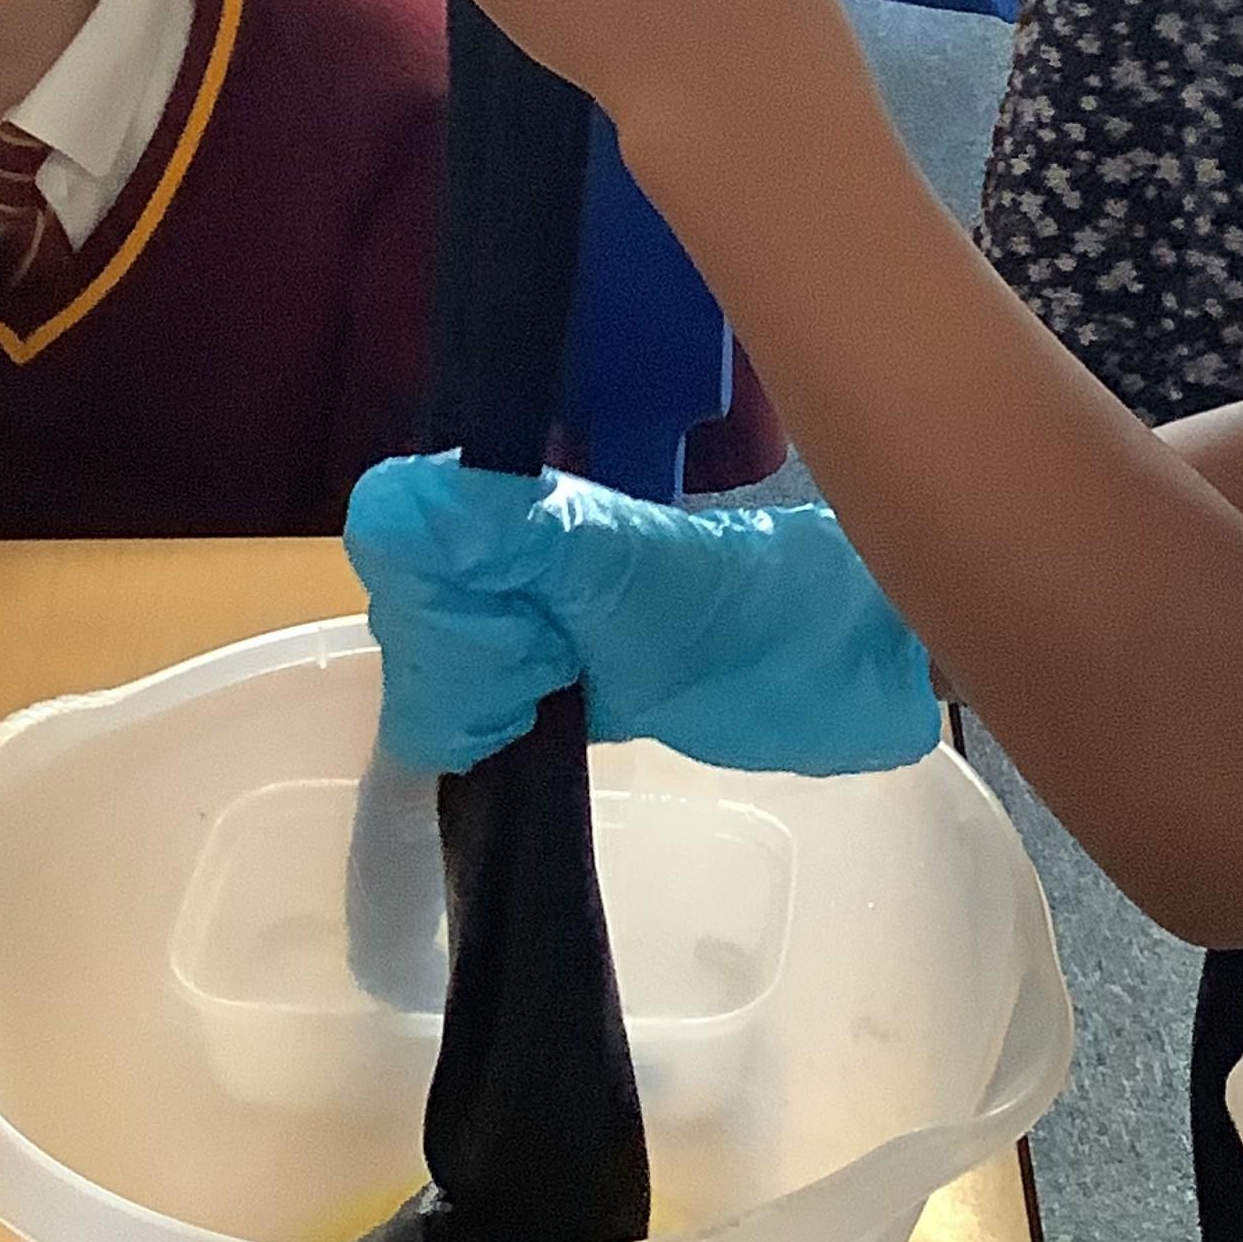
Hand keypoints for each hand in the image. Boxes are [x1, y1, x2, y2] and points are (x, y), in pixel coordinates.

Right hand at [346, 456, 941, 778]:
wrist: (847, 662)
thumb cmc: (759, 606)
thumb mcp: (639, 573)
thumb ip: (525, 536)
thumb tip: (395, 510)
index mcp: (522, 500)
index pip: (396, 542)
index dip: (439, 612)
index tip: (521, 649)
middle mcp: (508, 549)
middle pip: (408, 614)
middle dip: (470, 667)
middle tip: (559, 673)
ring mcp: (525, 618)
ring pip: (428, 670)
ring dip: (480, 709)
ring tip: (565, 698)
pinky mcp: (549, 685)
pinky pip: (461, 716)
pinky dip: (481, 741)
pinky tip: (534, 741)